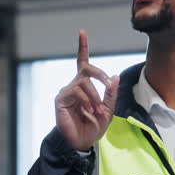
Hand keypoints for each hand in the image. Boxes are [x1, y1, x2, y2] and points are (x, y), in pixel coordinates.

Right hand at [56, 30, 119, 151]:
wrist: (82, 142)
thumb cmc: (93, 127)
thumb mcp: (108, 110)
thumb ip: (111, 94)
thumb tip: (114, 76)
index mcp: (85, 86)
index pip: (83, 63)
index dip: (82, 47)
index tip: (82, 32)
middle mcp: (74, 85)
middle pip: (86, 68)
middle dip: (99, 74)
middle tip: (107, 84)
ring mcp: (66, 91)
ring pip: (84, 82)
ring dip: (94, 96)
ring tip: (95, 110)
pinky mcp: (60, 99)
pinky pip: (76, 91)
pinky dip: (85, 100)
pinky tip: (86, 110)